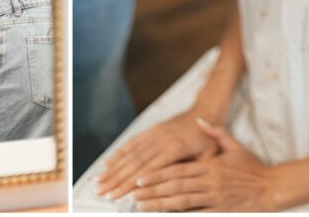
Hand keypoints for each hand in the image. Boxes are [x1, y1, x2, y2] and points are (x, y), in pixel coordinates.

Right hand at [98, 110, 217, 198]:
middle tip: (101, 190)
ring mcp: (154, 134)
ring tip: (100, 180)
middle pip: (133, 163)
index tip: (118, 195)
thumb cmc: (208, 140)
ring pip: (130, 153)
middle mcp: (160, 141)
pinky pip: (132, 142)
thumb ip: (192, 173)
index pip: (148, 171)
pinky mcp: (151, 130)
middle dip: (115, 179)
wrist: (205, 112)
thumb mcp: (208, 158)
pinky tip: (109, 162)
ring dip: (113, 168)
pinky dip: (119, 153)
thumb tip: (181, 191)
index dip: (131, 184)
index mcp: (175, 150)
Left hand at [132, 120, 278, 211]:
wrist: (273, 188)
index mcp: (210, 166)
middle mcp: (210, 182)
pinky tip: (167, 216)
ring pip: (183, 202)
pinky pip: (199, 214)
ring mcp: (215, 198)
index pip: (178, 170)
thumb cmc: (252, 168)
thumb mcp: (235, 146)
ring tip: (144, 207)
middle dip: (153, 191)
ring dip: (161, 205)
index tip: (140, 178)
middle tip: (134, 194)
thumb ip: (216, 132)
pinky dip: (182, 215)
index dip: (158, 174)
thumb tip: (201, 120)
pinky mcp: (222, 211)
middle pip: (176, 187)